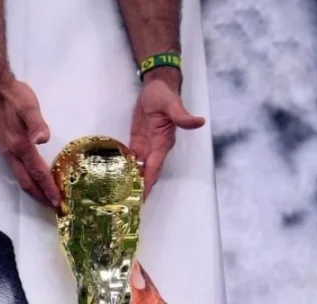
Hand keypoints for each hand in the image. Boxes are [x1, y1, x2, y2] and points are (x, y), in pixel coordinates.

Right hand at [0, 76, 60, 207]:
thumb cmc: (13, 97)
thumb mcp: (28, 107)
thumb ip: (36, 124)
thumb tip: (43, 139)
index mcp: (19, 146)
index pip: (37, 172)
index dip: (48, 188)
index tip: (58, 201)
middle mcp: (11, 153)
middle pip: (26, 182)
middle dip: (40, 197)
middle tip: (54, 208)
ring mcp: (6, 152)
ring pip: (20, 178)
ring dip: (34, 191)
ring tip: (46, 199)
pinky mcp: (6, 148)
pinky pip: (18, 170)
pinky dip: (28, 180)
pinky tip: (34, 179)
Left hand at [129, 70, 205, 196]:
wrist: (156, 85)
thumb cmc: (165, 94)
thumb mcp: (172, 104)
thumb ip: (182, 116)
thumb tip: (200, 122)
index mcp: (164, 143)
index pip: (154, 167)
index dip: (148, 182)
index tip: (142, 198)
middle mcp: (155, 148)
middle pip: (147, 172)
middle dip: (139, 188)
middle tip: (128, 205)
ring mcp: (146, 145)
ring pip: (139, 167)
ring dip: (131, 180)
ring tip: (120, 196)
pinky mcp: (138, 140)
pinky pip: (132, 158)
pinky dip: (126, 167)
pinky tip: (117, 177)